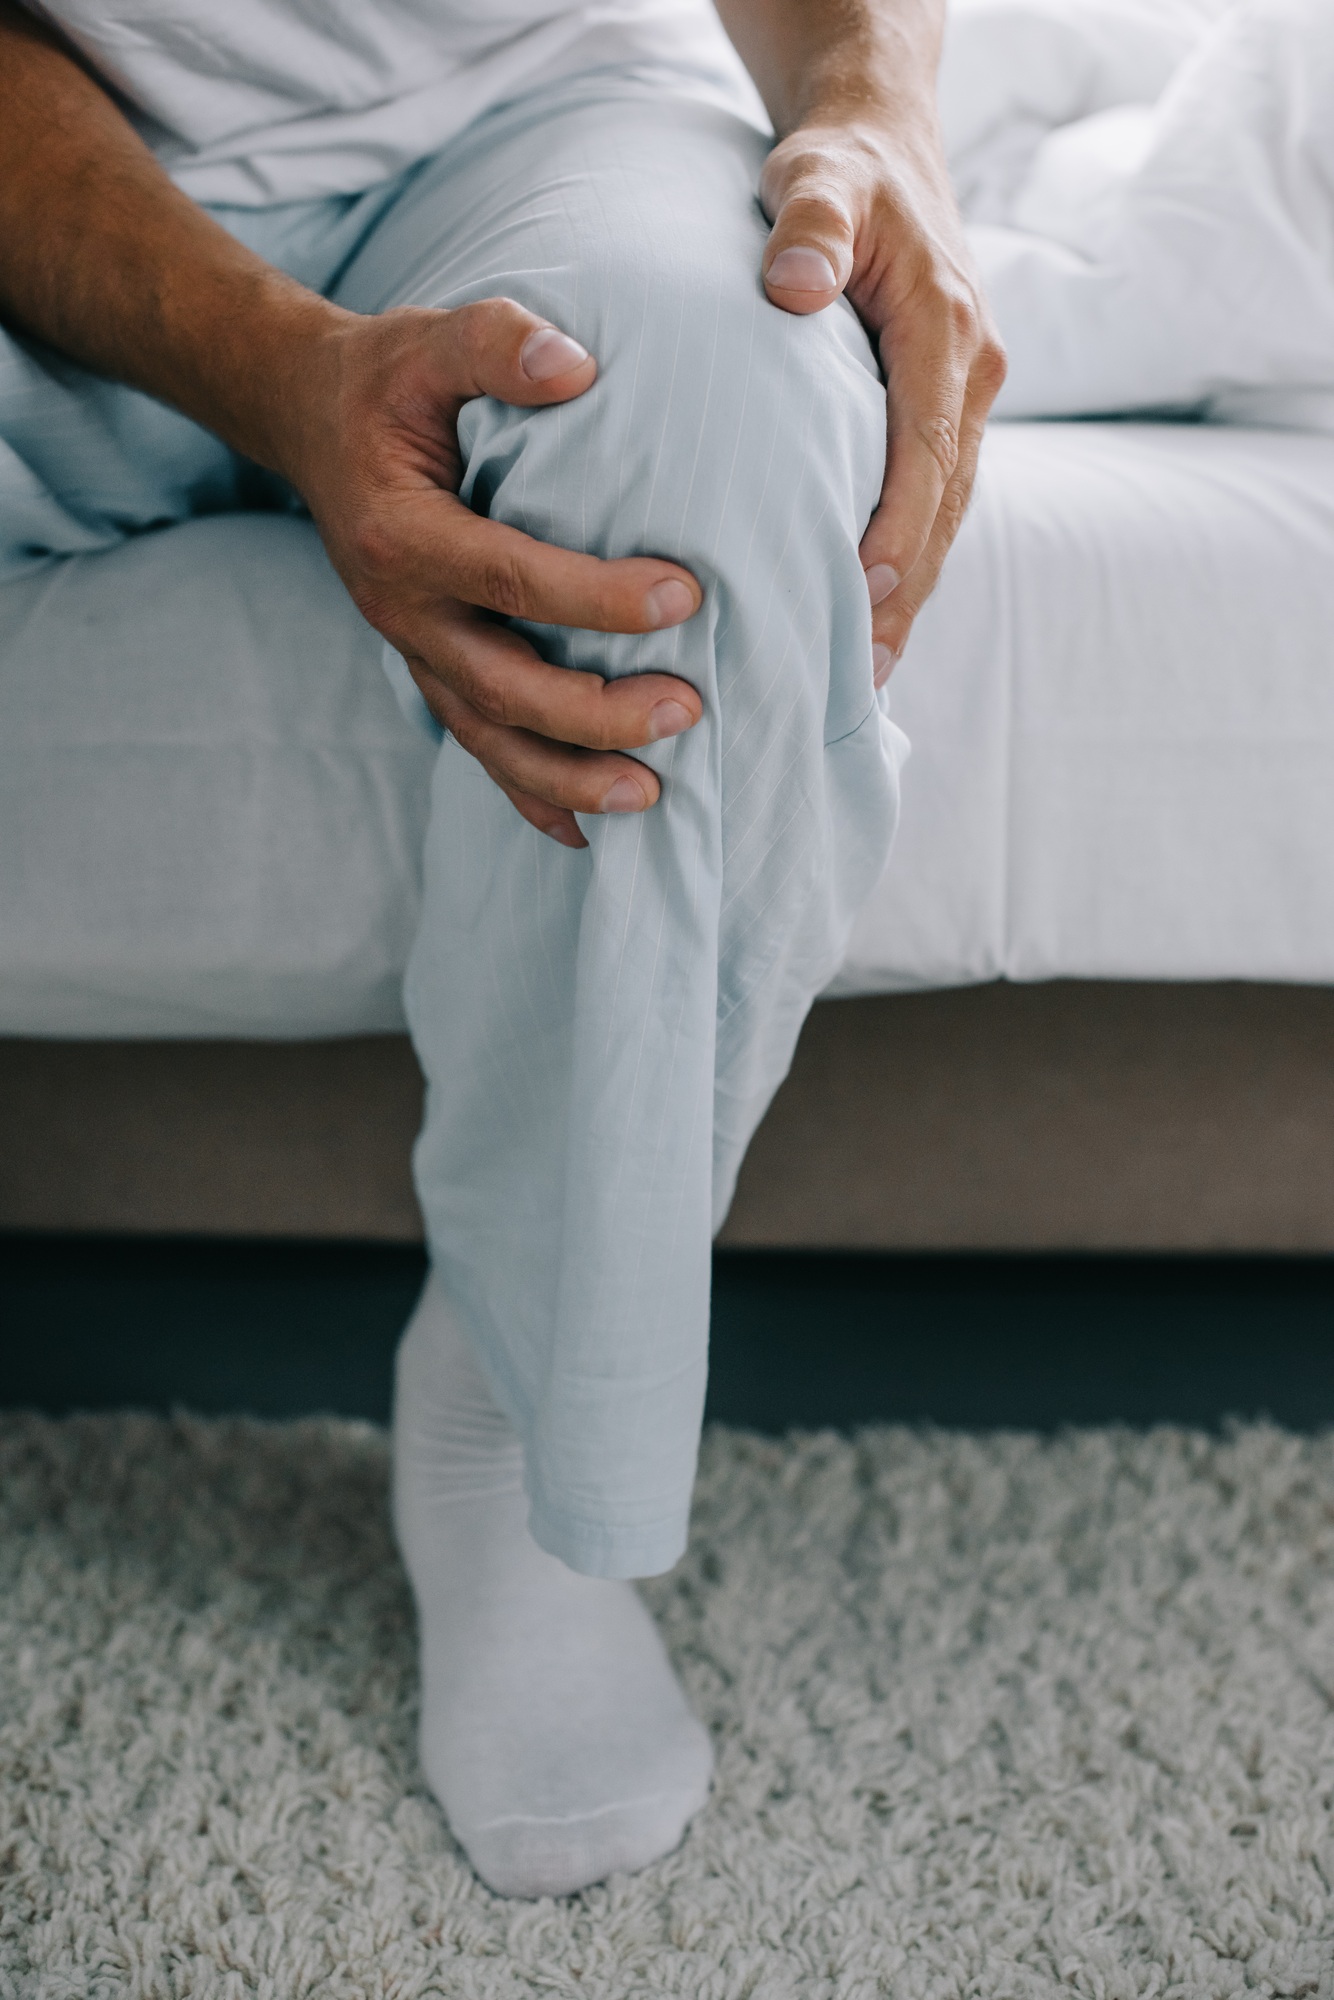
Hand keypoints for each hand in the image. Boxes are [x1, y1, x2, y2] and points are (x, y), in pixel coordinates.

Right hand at [287, 299, 703, 846]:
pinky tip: (586, 833)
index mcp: (401, 535)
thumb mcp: (427, 338)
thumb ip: (495, 343)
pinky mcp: (430, 669)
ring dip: (568, 775)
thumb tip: (575, 364)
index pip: (509, 576)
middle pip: (502, 685)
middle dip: (594, 712)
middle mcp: (399, 609)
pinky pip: (478, 745)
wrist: (310, 422)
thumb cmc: (386, 382)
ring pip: (489, 736)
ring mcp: (412, 650)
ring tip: (650, 796)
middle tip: (686, 709)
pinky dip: (529, 794)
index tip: (687, 595)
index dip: (597, 597)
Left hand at [759, 116, 1005, 683]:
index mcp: (946, 331)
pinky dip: (909, 558)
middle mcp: (972, 372)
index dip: (901, 530)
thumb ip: (807, 224)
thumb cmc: (839, 167)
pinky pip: (933, 496)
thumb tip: (796, 286)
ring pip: (947, 511)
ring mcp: (965, 395)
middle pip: (946, 503)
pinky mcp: (944, 408)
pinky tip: (873, 617)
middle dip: (909, 592)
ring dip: (913, 592)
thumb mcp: (815, 175)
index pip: (929, 451)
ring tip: (869, 675)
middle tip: (864, 672)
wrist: (883, 142)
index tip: (865, 593)